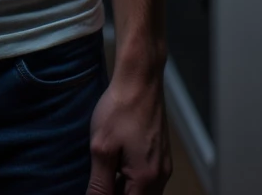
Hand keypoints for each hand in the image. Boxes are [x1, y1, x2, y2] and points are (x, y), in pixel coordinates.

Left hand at [85, 56, 172, 193]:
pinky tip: (116, 164)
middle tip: (98, 180)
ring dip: (124, 188)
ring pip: (144, 192)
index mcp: (146, 180)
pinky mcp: (161, 153)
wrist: (141, 78)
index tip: (97, 187)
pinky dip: (131, 178)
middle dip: (116, 194)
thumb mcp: (102, 148)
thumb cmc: (120, 109)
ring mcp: (164, 165)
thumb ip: (99, 183)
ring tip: (104, 172)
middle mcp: (161, 177)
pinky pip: (148, 179)